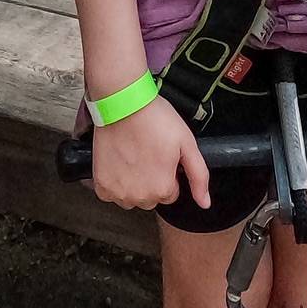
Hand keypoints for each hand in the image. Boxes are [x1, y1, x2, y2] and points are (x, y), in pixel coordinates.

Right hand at [90, 96, 209, 212]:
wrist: (123, 104)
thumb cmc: (154, 119)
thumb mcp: (186, 143)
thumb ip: (198, 176)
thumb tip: (204, 203)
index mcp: (162, 188)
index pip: (170, 194)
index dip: (167, 174)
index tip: (161, 156)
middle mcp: (140, 196)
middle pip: (151, 198)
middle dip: (151, 180)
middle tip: (147, 153)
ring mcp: (118, 192)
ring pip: (131, 198)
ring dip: (132, 184)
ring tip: (132, 157)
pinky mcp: (101, 185)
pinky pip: (110, 194)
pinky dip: (114, 182)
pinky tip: (119, 162)